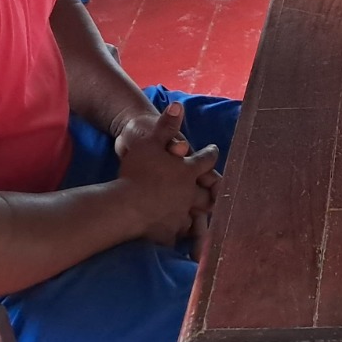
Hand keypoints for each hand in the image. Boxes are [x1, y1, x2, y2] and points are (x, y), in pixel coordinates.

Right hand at [115, 102, 220, 244]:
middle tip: (214, 188)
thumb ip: (165, 125)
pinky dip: (178, 233)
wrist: (126, 206)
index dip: (210, 154)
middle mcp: (189, 193)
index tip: (213, 150)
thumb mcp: (150, 142)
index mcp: (187, 170)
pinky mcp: (169, 232)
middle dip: (212, 189)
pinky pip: (177, 234)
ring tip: (198, 215)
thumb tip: (178, 105)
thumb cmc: (138, 171)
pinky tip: (178, 236)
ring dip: (197, 214)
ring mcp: (180, 214)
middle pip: (208, 192)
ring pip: (195, 216)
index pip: (207, 159)